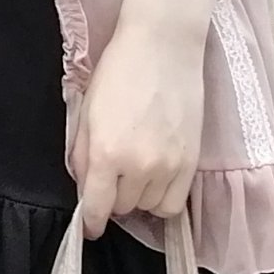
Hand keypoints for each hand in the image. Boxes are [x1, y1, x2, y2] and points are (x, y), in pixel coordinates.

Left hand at [68, 28, 202, 240]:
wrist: (163, 45)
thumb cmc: (119, 71)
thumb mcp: (87, 110)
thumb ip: (82, 154)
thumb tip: (86, 187)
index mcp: (107, 153)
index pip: (97, 207)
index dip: (91, 222)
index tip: (90, 227)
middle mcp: (139, 166)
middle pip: (123, 206)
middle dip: (113, 195)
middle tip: (113, 172)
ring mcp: (169, 166)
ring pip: (148, 207)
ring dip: (138, 195)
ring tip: (136, 169)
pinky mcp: (191, 162)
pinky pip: (174, 203)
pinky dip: (162, 198)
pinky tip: (156, 178)